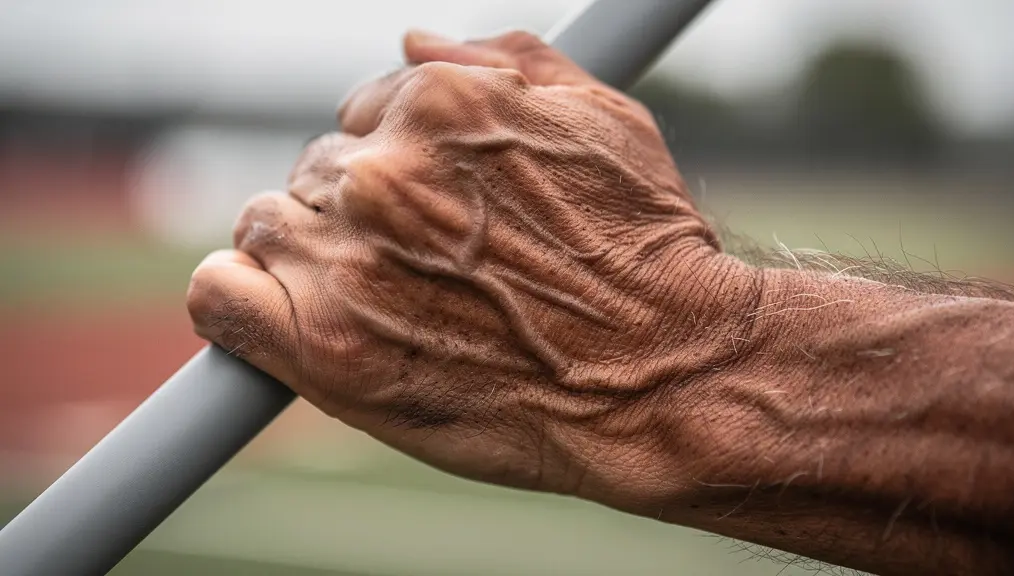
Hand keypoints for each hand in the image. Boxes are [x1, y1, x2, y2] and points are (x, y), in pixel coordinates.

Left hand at [188, 31, 760, 507]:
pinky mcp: (325, 345)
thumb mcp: (602, 122)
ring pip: (267, 226)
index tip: (421, 217)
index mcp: (439, 107)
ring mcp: (347, 259)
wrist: (665, 376)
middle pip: (316, 174)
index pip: (360, 116)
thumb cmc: (646, 254)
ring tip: (378, 303)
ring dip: (307, 256)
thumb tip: (411, 38)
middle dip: (354, 214)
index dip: (390, 169)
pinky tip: (283, 317)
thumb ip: (503, 63)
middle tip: (416, 270)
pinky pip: (221, 297)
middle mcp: (384, 175)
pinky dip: (236, 299)